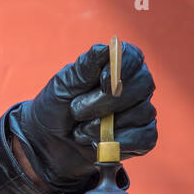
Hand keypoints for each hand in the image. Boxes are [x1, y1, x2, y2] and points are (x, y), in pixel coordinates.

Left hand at [8, 42, 157, 193]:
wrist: (48, 143)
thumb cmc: (56, 108)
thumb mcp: (63, 86)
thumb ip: (84, 68)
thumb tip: (105, 49)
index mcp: (117, 66)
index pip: (133, 57)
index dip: (120, 69)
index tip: (100, 81)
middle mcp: (135, 86)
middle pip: (142, 85)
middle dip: (107, 101)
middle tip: (76, 112)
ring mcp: (140, 112)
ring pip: (142, 113)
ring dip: (104, 126)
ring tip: (79, 131)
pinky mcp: (141, 138)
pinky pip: (145, 137)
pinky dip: (120, 143)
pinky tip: (97, 145)